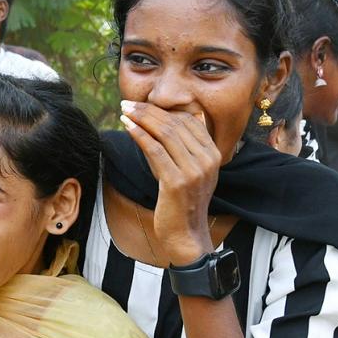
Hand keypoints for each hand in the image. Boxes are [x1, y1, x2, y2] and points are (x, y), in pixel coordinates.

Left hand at [119, 101, 219, 264]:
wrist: (186, 235)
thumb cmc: (182, 202)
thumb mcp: (189, 171)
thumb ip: (184, 147)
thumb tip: (177, 117)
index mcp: (213, 154)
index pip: (188, 120)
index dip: (163, 109)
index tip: (142, 103)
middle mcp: (207, 159)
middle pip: (175, 123)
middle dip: (149, 110)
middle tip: (127, 103)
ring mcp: (194, 170)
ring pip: (165, 133)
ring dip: (141, 118)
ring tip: (125, 111)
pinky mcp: (177, 181)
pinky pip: (155, 150)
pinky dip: (140, 135)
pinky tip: (127, 127)